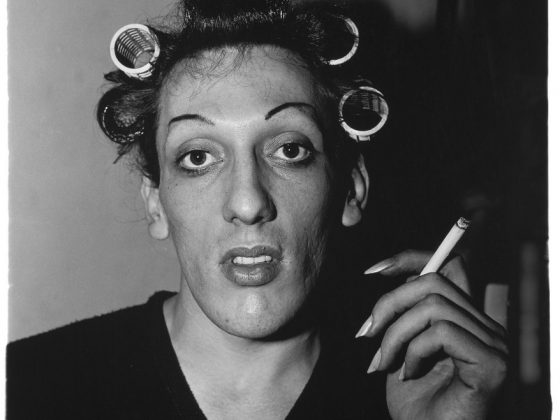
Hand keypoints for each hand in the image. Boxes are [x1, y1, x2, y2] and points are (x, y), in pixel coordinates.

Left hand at [357, 251, 507, 419]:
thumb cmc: (415, 405)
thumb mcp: (400, 349)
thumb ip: (403, 314)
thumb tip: (384, 273)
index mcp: (467, 321)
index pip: (449, 267)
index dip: (411, 259)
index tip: (373, 271)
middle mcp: (486, 327)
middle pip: (433, 282)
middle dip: (390, 302)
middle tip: (366, 334)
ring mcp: (494, 344)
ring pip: (433, 307)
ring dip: (396, 334)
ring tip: (383, 362)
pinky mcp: (493, 363)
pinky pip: (442, 333)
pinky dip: (414, 351)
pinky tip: (408, 375)